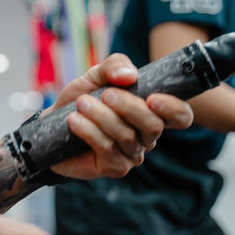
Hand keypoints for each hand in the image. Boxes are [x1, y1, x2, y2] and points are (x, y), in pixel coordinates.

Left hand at [46, 54, 193, 179]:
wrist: (53, 124)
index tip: (153, 98)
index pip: (181, 116)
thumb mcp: (95, 75)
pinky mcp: (115, 167)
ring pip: (127, 136)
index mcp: (151, 112)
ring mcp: (132, 154)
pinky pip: (108, 149)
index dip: (174, 109)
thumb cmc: (81, 99)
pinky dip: (89, 130)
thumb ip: (113, 66)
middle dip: (129, 107)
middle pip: (153, 125)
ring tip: (81, 104)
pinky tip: (74, 120)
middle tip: (105, 94)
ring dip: (101, 116)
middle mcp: (147, 136)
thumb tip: (129, 75)